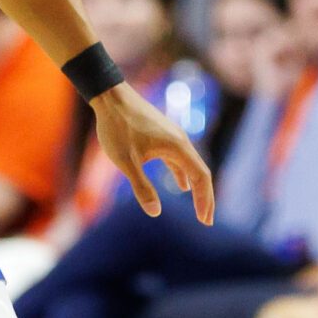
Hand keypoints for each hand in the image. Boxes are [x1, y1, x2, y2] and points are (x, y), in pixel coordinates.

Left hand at [91, 82, 213, 221]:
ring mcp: (173, 137)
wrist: (110, 97)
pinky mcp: (164, 135)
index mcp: (177, 147)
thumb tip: (155, 212)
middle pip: (201, 173)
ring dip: (195, 187)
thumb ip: (142, 187)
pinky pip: (180, 159)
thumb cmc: (117, 127)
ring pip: (191, 166)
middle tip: (206, 221)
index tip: (205, 221)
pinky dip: (183, 174)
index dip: (205, 200)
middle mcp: (181, 141)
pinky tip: (181, 185)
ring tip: (198, 207)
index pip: (201, 177)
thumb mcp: (127, 161)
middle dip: (205, 198)